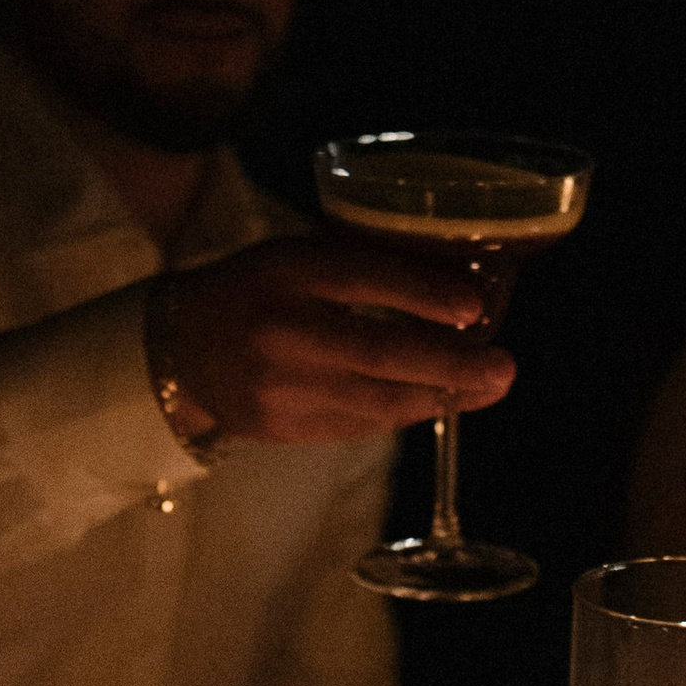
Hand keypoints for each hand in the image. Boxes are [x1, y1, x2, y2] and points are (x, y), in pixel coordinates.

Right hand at [155, 234, 515, 445]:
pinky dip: (406, 411)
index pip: (362, 279)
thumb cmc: (258, 288)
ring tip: (489, 385)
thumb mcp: (299, 256)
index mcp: (286, 272)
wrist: (181, 348)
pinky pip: (361, 423)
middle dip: (451, 365)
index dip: (423, 294)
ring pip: (378, 400)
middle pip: (378, 353)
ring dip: (442, 396)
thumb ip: (364, 266)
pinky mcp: (284, 429)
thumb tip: (459, 282)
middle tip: (504, 368)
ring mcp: (281, 388)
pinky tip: (441, 400)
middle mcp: (282, 330)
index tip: (475, 307)